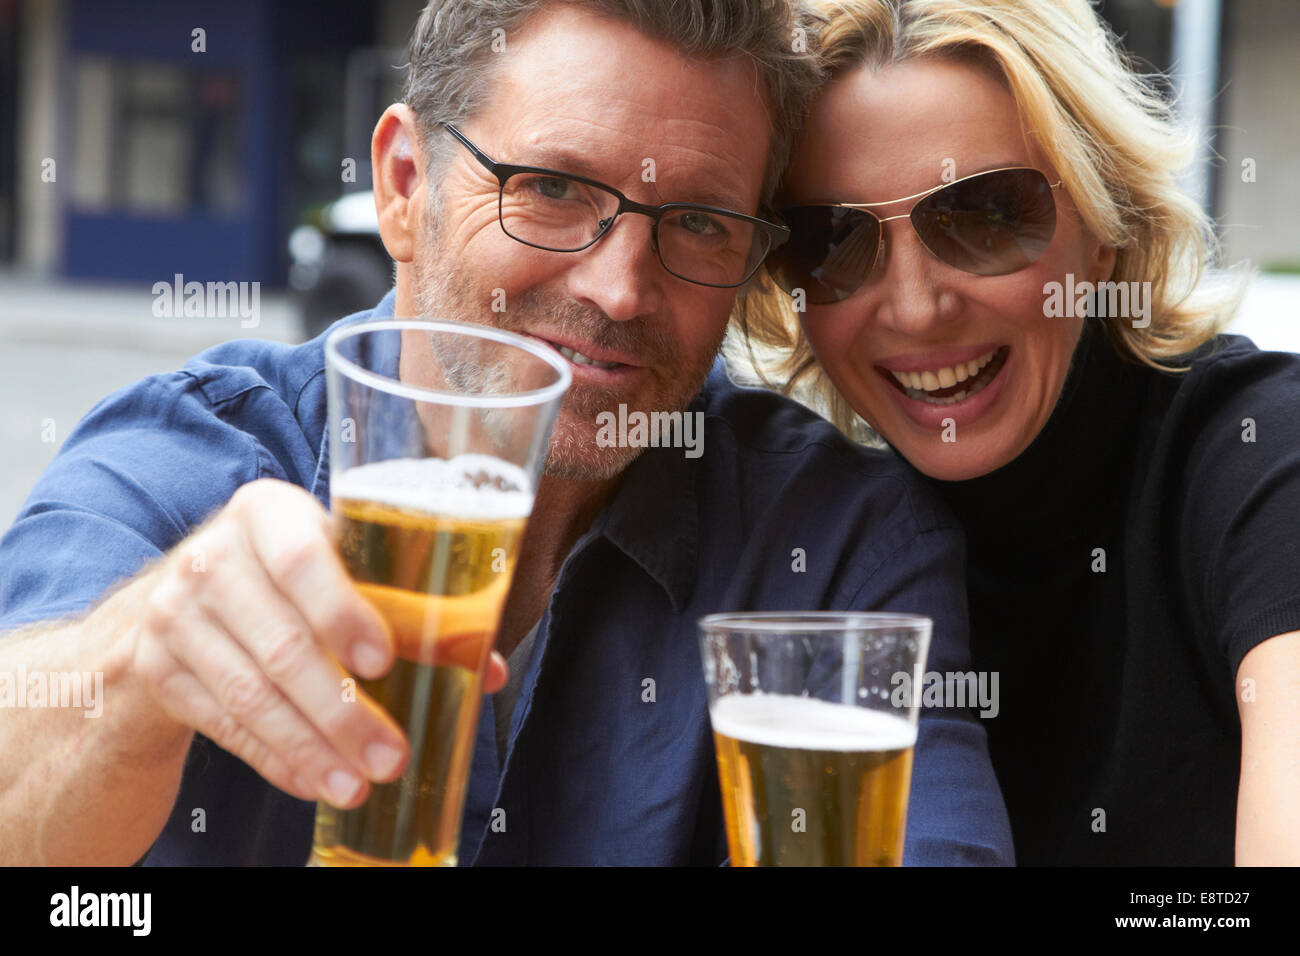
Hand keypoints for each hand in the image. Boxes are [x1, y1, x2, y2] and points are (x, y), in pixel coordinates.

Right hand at [130, 478, 507, 809]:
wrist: (183, 596)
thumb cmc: (292, 578)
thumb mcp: (338, 566)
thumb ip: (410, 608)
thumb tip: (486, 668)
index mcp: (268, 512)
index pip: (302, 559)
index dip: (343, 612)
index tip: (383, 662)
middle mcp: (212, 555)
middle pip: (282, 643)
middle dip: (342, 710)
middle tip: (391, 756)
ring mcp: (175, 612)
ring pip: (251, 694)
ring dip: (311, 747)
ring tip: (359, 783)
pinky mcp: (158, 665)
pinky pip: (223, 724)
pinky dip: (275, 758)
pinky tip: (314, 781)